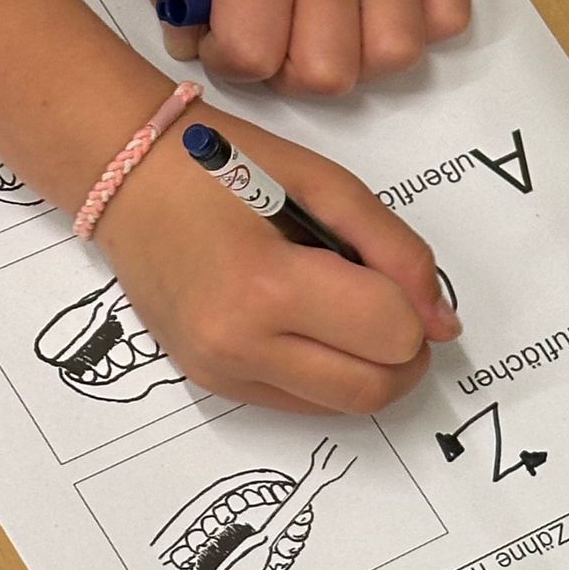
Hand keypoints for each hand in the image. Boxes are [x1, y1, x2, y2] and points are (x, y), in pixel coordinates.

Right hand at [97, 107, 458, 411]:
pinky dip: (329, 373)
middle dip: (404, 352)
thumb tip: (444, 326)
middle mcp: (239, 345)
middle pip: (374, 389)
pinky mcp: (214, 385)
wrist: (124, 174)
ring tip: (346, 310)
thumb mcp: (326, 184)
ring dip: (370, 368)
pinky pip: (303, 403)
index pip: (390, 333)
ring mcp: (222, 373)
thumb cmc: (222, 162)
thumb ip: (397, 252)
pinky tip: (309, 323)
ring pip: (345, 407)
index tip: (393, 274)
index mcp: (267, 286)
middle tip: (390, 306)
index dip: (413, 307)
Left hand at [144, 0, 468, 94]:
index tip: (226, 37)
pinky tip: (388, 10)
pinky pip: (448, 16)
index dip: (231, 64)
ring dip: (359, 62)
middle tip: (280, 39)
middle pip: (326, 75)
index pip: (252, 53)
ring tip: (334, 32)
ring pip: (392, 57)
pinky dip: (422, 30)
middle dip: (292, 77)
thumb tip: (185, 34)